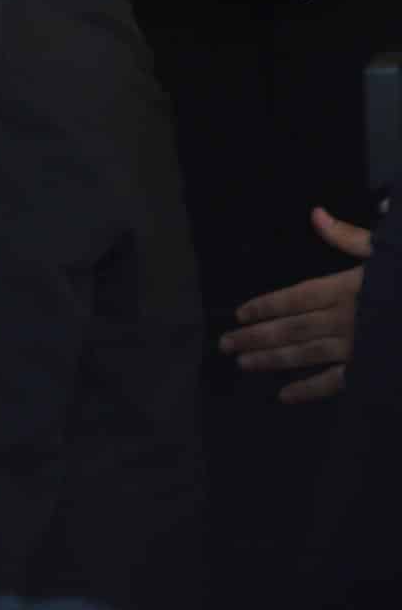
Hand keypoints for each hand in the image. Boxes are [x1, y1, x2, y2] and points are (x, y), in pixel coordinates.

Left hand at [220, 207, 371, 403]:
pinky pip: (336, 382)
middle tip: (225, 344)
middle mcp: (344, 319)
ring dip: (272, 359)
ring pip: (305, 354)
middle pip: (291, 328)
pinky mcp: (371, 368)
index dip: (265, 305)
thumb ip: (349, 237)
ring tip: (243, 363)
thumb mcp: (386, 252)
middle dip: (255, 336)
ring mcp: (356, 346)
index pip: (294, 297)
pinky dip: (310, 390)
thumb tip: (315, 214)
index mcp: (345, 289)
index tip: (241, 313)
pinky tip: (285, 395)